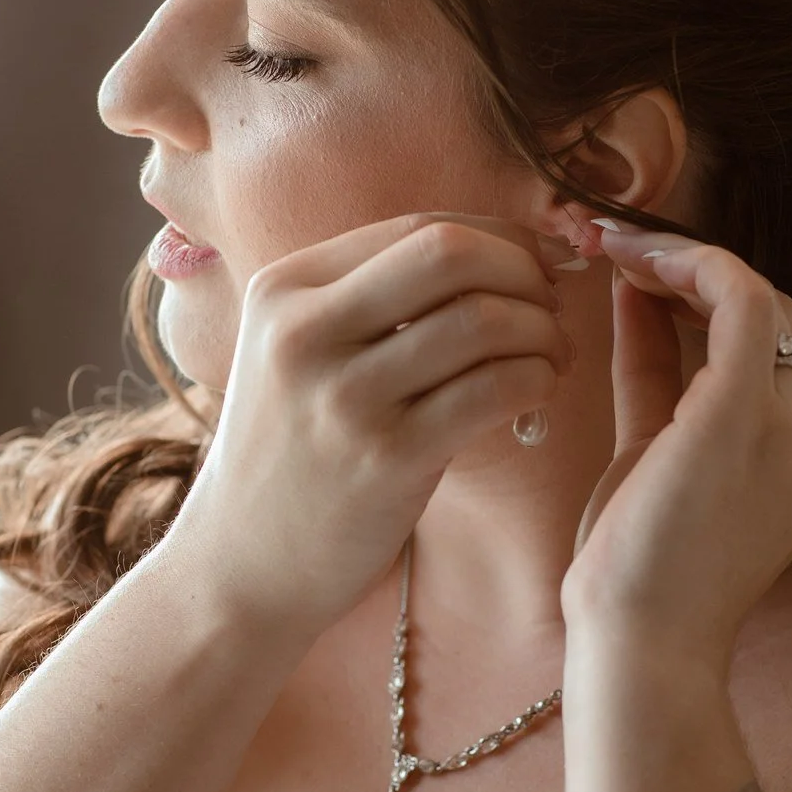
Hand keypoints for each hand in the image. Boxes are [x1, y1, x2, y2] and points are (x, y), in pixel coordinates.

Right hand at [168, 213, 575, 640]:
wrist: (240, 564)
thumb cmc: (292, 453)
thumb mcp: (299, 353)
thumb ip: (372, 298)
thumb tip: (498, 250)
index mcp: (284, 288)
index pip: (421, 227)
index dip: (500, 239)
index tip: (535, 267)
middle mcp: (305, 330)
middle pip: (452, 254)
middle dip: (524, 272)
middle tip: (550, 306)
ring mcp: (344, 395)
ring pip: (483, 320)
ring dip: (542, 331)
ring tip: (551, 357)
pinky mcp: (386, 457)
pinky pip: (494, 389)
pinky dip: (537, 379)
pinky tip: (538, 393)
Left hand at [560, 224, 791, 665]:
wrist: (641, 647)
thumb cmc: (641, 567)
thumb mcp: (657, 452)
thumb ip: (659, 373)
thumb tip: (640, 292)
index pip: (780, 343)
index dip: (708, 295)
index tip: (639, 271)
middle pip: (774, 312)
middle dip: (691, 269)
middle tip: (616, 247)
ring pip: (753, 296)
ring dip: (677, 258)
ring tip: (611, 246)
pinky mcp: (748, 413)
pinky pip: (739, 295)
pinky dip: (685, 262)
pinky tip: (629, 258)